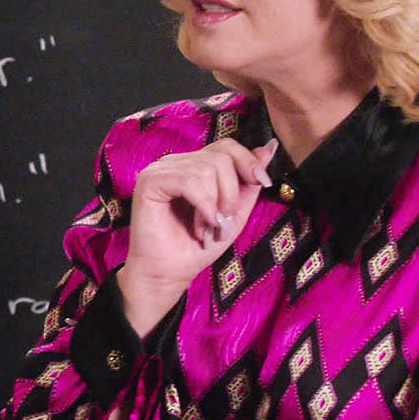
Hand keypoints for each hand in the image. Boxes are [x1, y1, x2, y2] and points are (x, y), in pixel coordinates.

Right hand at [117, 138, 277, 332]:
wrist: (170, 274)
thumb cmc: (197, 246)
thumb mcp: (234, 213)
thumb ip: (249, 182)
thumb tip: (269, 148)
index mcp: (194, 166)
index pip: (226, 145)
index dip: (248, 161)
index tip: (263, 183)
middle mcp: (176, 163)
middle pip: (220, 156)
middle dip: (231, 193)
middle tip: (223, 223)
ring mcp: (161, 170)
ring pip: (207, 168)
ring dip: (216, 204)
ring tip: (208, 228)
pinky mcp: (150, 181)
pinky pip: (189, 180)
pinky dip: (203, 205)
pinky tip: (200, 225)